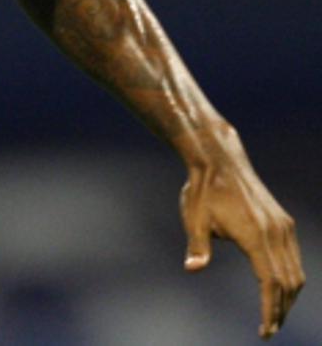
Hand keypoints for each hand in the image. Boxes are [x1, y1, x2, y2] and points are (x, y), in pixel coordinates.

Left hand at [180, 150, 303, 338]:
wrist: (219, 160)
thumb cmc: (202, 191)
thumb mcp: (194, 220)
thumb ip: (198, 247)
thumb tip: (192, 269)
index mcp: (256, 235)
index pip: (270, 283)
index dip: (270, 310)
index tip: (265, 330)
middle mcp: (276, 232)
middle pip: (288, 282)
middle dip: (281, 309)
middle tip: (270, 329)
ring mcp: (283, 226)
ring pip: (296, 270)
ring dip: (289, 295)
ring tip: (275, 315)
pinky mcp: (283, 221)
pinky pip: (293, 256)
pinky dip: (290, 277)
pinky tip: (279, 287)